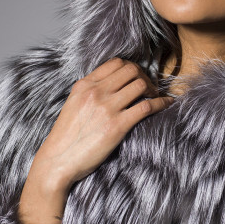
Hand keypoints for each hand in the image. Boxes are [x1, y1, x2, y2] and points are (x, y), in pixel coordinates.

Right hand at [32, 57, 173, 192]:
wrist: (57, 161)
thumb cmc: (66, 137)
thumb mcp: (73, 105)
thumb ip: (90, 92)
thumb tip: (111, 86)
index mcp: (84, 85)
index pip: (115, 63)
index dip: (131, 67)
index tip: (137, 77)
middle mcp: (96, 92)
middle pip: (131, 70)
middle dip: (145, 76)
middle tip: (149, 88)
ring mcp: (107, 108)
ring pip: (140, 85)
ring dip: (153, 89)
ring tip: (155, 97)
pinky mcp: (117, 126)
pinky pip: (147, 106)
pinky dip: (161, 103)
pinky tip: (167, 104)